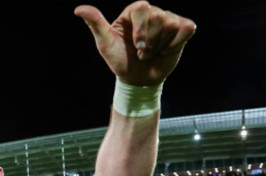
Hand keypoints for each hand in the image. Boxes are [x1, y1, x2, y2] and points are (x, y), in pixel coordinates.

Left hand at [75, 1, 195, 85]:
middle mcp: (151, 11)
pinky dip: (175, 44)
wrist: (137, 78)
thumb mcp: (105, 44)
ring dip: (161, 46)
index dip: (142, 30)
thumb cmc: (120, 60)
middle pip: (159, 17)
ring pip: (172, 23)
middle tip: (142, 52)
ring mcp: (169, 18)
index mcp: (133, 12)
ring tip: (152, 52)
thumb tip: (78, 9)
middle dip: (150, 42)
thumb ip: (95, 24)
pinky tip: (165, 50)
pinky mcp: (183, 27)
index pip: (142, 7)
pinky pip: (186, 28)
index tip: (138, 47)